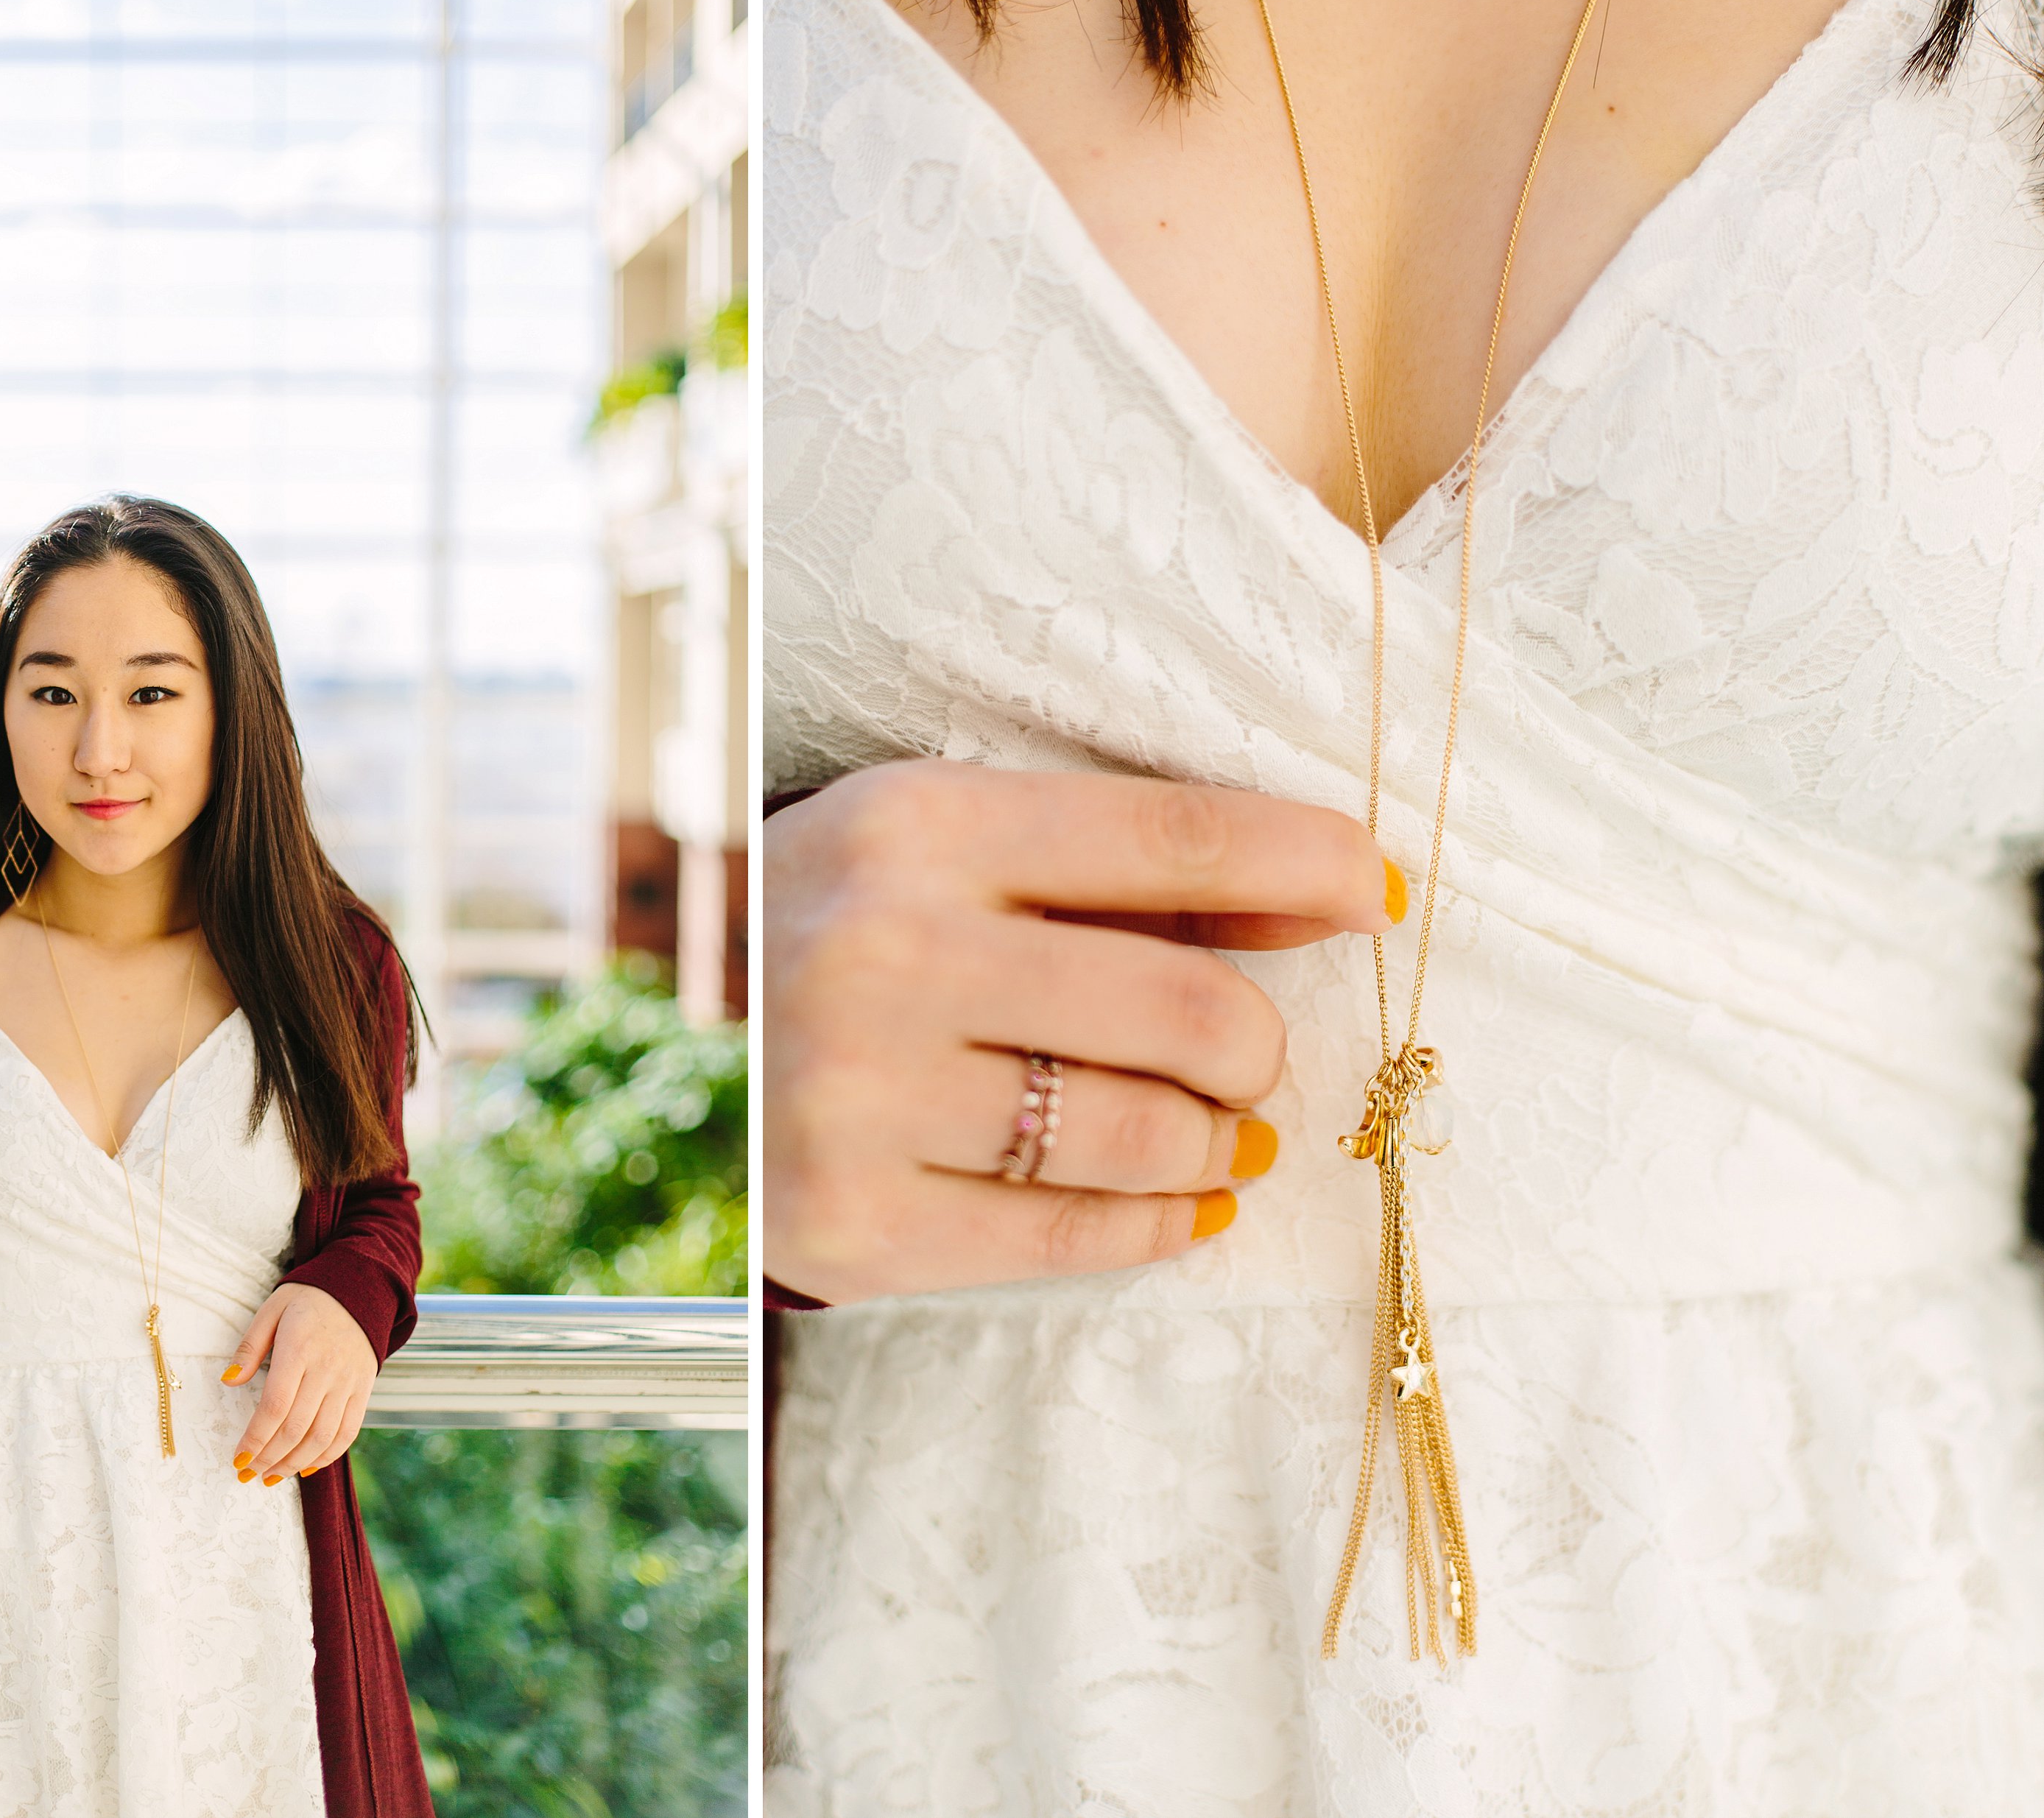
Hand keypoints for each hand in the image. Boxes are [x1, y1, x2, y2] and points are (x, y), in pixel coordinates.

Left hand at [222, 1282, 377, 1484]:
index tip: (238, 1459)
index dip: (255, 1438)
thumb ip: (250, 1346)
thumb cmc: (308, 1302)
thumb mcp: (272, 1310)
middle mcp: (326, 1369)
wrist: (360, 1291)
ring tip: (271, 1476)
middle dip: (268, 1458)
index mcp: (299, 1349)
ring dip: (294, 1463)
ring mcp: (349, 1383)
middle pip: (296, 1427)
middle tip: (247, 1474)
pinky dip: (327, 1456)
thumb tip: (229, 1381)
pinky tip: (305, 1467)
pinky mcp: (363, 1391)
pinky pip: (348, 1433)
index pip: (275, 1405)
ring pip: (322, 1437)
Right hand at [766, 760, 1399, 1303]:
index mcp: (917, 824)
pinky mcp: (853, 1225)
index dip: (1307, 864)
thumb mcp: (954, 847)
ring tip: (1210, 1130)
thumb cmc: (852, 928)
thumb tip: (1336, 893)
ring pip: (1147, 1136)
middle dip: (1257, 1045)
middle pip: (1190, 1008)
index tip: (1380, 893)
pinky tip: (1182, 1202)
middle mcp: (885, 952)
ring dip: (1215, 1141)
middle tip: (1247, 1058)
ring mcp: (860, 1098)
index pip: (1172, 838)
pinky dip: (1163, 1223)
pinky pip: (1077, 1238)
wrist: (681, 1052)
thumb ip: (1126, 870)